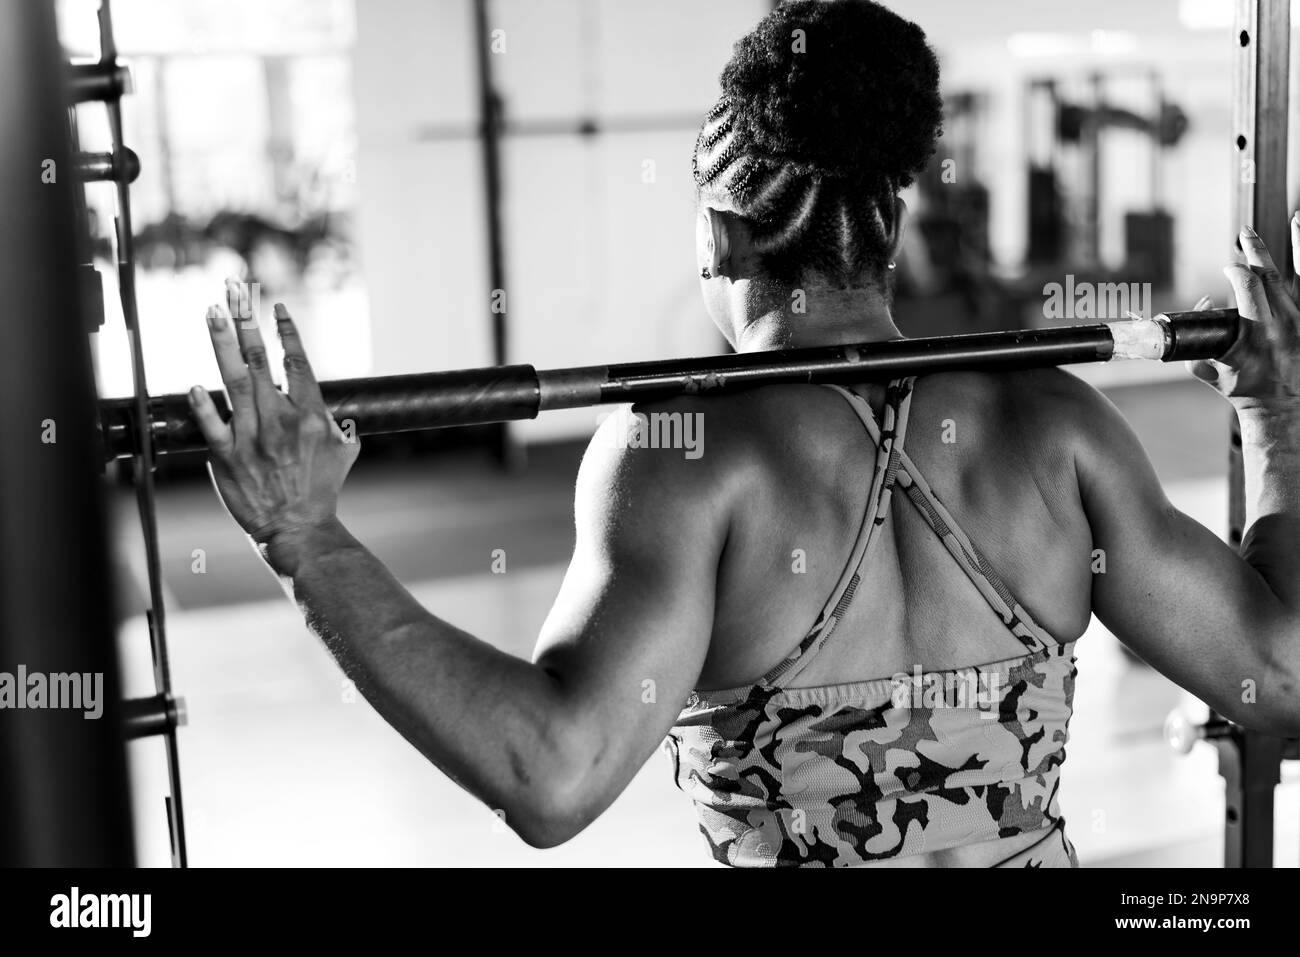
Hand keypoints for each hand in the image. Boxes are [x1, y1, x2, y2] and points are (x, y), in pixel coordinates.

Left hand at [188, 280, 359, 555]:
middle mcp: (280, 420)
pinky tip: (195, 385)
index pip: (298, 363)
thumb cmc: (323, 490)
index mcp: (310, 415)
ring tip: (211, 313)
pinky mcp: (227, 456)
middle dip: (247, 321)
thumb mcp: (344, 451)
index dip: (286, 331)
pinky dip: (203, 403)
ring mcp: (252, 437)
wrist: (298, 527)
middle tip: (236, 292)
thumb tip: (339, 408)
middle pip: (260, 360)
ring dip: (222, 343)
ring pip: (234, 380)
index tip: (275, 307)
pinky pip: (212, 424)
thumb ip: (338, 423)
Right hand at [1193, 219, 1299, 409]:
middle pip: (1271, 276)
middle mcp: (1283, 326)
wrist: (1281, 407)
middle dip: (1256, 250)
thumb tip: (1204, 304)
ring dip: (1298, 244)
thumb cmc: (1242, 391)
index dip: (1236, 271)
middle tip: (1245, 232)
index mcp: (1255, 336)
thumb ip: (1194, 346)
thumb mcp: (1209, 372)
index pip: (1247, 288)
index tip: (1228, 267)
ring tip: (1297, 218)